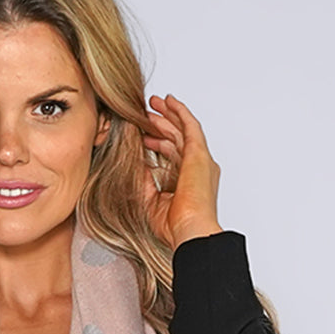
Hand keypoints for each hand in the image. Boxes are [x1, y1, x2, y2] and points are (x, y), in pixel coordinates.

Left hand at [141, 93, 223, 248]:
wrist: (189, 231)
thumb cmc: (174, 226)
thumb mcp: (150, 199)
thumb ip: (144, 180)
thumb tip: (134, 161)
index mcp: (189, 181)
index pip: (173, 154)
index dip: (158, 141)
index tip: (143, 134)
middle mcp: (197, 168)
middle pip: (178, 138)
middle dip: (162, 123)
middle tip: (146, 112)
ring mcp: (200, 160)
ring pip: (182, 130)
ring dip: (168, 115)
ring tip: (153, 104)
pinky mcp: (199, 154)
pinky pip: (190, 126)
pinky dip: (180, 112)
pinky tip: (169, 102)